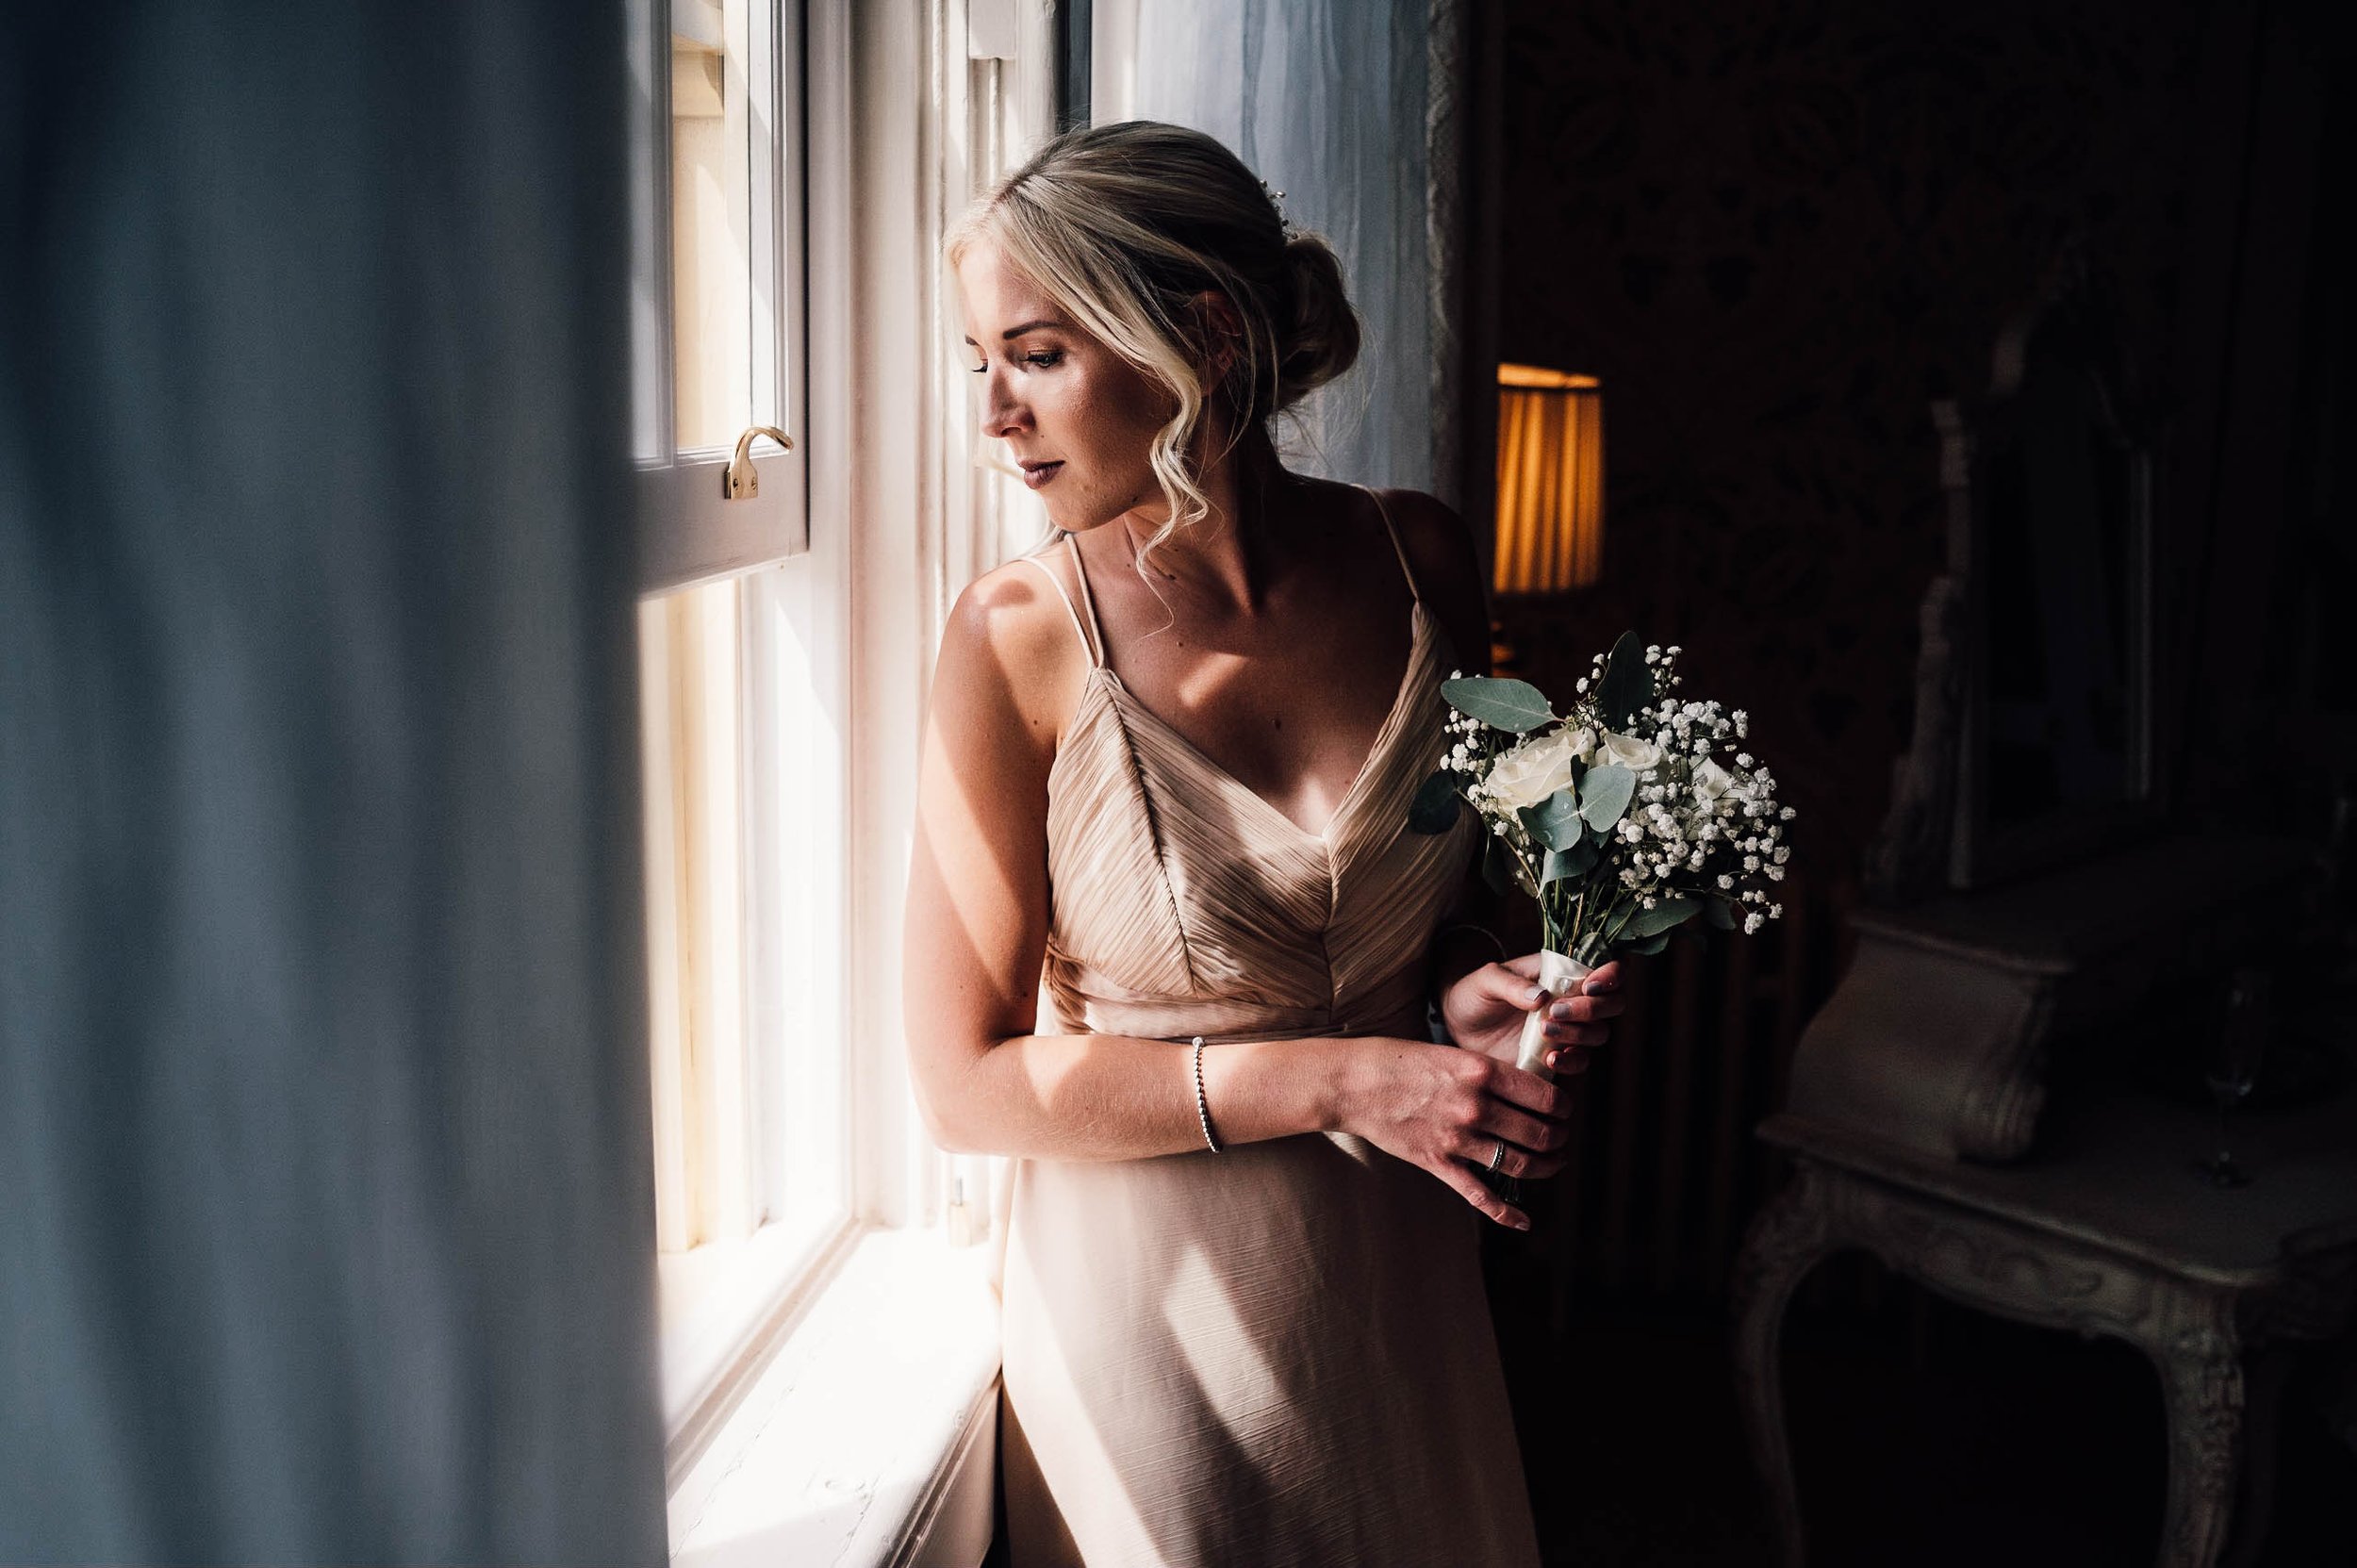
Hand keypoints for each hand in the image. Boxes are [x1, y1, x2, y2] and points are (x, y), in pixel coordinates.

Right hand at [1331, 1037, 1573, 1229]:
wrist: (1352, 1083)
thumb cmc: (1398, 1060)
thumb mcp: (1450, 1052)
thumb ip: (1487, 1071)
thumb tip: (1524, 1086)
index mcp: (1481, 1071)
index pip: (1544, 1096)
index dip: (1562, 1107)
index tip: (1563, 1111)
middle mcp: (1475, 1106)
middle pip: (1539, 1133)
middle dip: (1559, 1138)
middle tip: (1561, 1138)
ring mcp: (1456, 1138)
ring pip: (1520, 1163)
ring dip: (1545, 1167)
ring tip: (1552, 1163)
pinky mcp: (1437, 1163)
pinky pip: (1479, 1195)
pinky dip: (1506, 1214)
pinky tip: (1523, 1222)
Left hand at [1440, 954, 1626, 1074]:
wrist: (1458, 1027)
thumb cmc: (1475, 993)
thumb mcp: (1486, 980)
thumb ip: (1512, 983)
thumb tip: (1542, 997)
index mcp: (1562, 972)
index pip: (1605, 967)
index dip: (1612, 974)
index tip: (1590, 986)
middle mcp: (1573, 1000)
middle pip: (1612, 1003)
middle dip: (1592, 1008)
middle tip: (1556, 1012)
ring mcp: (1568, 1030)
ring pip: (1599, 1033)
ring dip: (1579, 1034)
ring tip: (1544, 1031)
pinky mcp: (1557, 1056)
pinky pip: (1579, 1062)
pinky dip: (1570, 1062)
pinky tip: (1549, 1060)